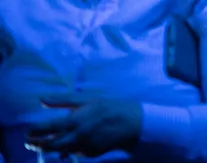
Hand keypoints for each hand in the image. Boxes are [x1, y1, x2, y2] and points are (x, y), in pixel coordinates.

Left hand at [26, 96, 142, 155]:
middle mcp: (76, 136)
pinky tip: (70, 143)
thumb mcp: (87, 99)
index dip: (34, 131)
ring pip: (59, 151)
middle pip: (48, 145)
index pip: (46, 128)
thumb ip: (62, 100)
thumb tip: (41, 100)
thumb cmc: (109, 107)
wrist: (131, 123)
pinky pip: (73, 153)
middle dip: (36, 144)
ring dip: (49, 148)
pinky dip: (68, 149)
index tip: (28, 132)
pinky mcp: (89, 154)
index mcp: (74, 120)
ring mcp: (82, 147)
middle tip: (30, 142)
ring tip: (45, 144)